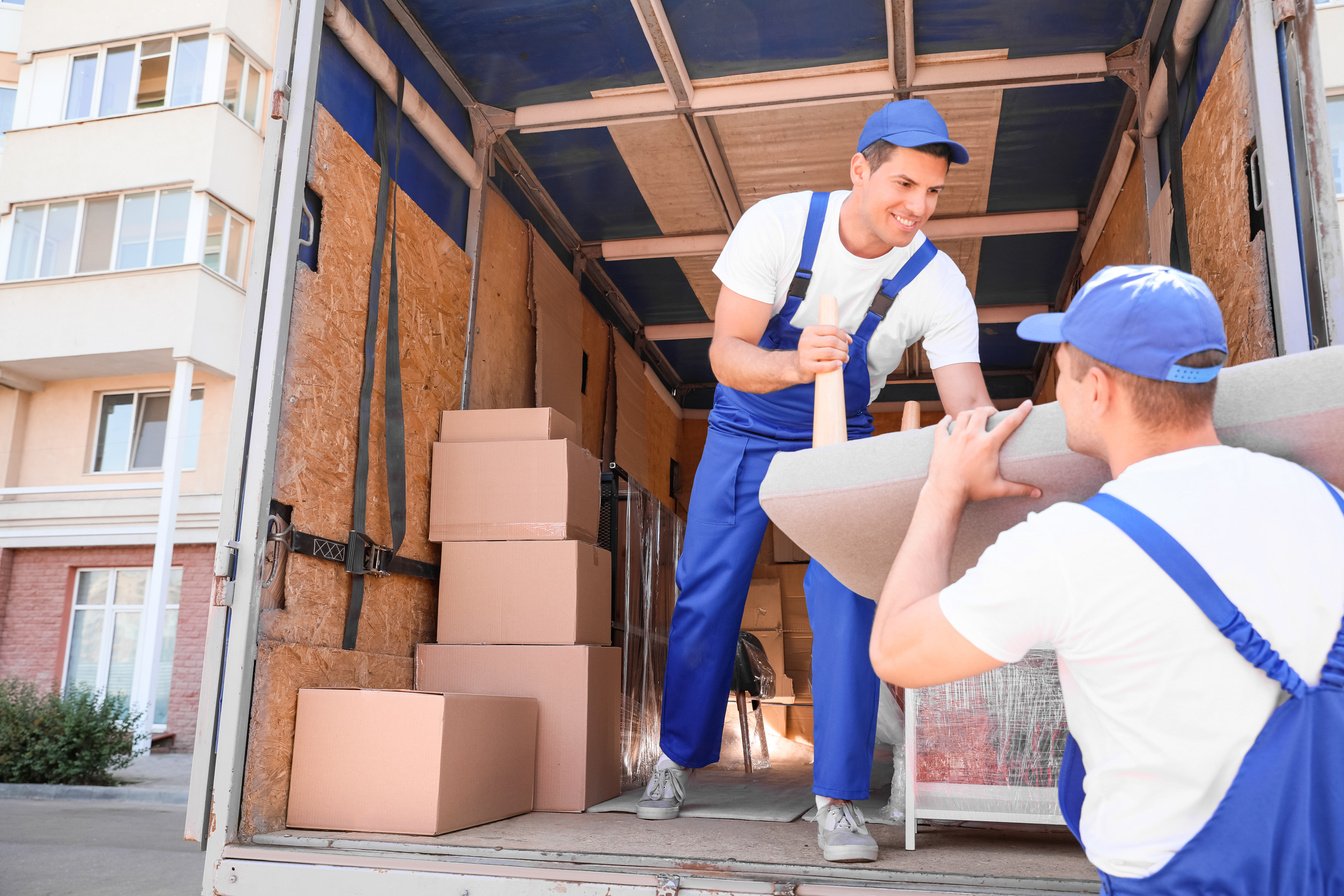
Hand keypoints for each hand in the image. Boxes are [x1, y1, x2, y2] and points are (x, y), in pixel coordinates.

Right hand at [793, 324, 850, 382]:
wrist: (798, 366)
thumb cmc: (813, 351)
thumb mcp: (820, 340)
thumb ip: (833, 335)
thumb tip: (848, 339)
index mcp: (810, 330)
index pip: (832, 329)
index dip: (843, 336)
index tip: (848, 342)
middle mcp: (806, 340)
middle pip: (832, 341)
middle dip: (844, 347)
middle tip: (846, 352)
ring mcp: (805, 353)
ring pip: (830, 352)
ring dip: (842, 356)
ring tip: (845, 359)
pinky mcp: (806, 366)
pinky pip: (823, 366)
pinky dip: (834, 365)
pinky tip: (839, 365)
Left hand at [924, 401, 1040, 504]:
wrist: (946, 492)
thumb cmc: (972, 491)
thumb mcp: (998, 489)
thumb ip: (1020, 489)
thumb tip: (1038, 494)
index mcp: (988, 445)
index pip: (1009, 423)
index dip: (1021, 412)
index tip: (1028, 403)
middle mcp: (972, 436)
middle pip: (982, 412)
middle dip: (989, 410)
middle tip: (993, 414)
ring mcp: (955, 437)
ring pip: (963, 416)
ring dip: (970, 414)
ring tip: (974, 416)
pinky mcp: (941, 442)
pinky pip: (943, 425)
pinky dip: (946, 421)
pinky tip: (949, 419)